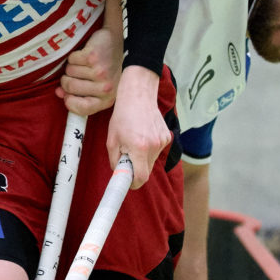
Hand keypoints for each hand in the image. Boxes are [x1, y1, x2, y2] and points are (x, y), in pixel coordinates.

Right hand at [56, 29, 120, 115]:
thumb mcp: (96, 86)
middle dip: (67, 79)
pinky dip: (74, 56)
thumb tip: (60, 93)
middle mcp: (106, 87)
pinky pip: (71, 59)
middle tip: (76, 73)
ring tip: (83, 63)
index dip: (70, 102)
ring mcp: (100, 72)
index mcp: (107, 99)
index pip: (82, 109)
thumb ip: (78, 95)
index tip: (67, 95)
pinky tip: (85, 54)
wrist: (114, 42)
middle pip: (70, 87)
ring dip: (72, 66)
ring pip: (69, 72)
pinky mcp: (93, 57)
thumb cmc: (105, 66)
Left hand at [106, 66, 170, 187]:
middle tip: (126, 157)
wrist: (139, 96)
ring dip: (142, 157)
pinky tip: (142, 134)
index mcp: (139, 148)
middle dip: (136, 169)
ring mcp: (163, 141)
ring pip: (151, 160)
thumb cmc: (122, 116)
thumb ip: (115, 160)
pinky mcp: (167, 137)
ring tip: (134, 141)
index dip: (133, 183)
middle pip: (147, 170)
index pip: (141, 177)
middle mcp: (154, 146)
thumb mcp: (112, 139)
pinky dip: (148, 148)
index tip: (128, 183)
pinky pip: (156, 150)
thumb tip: (119, 172)